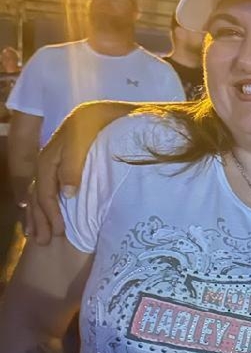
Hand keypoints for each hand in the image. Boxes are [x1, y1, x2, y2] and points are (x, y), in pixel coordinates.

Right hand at [28, 100, 125, 244]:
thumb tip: (67, 194)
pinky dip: (44, 205)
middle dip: (41, 219)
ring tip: (39, 237)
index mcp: (50, 156)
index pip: (45, 190)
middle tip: (45, 242)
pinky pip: (47, 187)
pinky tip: (43, 217)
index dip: (51, 212)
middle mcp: (48, 160)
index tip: (60, 231)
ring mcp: (54, 162)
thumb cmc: (99, 124)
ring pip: (40, 193)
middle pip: (38, 194)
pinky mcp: (63, 164)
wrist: (110, 111)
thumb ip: (74, 165)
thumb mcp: (84, 139)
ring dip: (39, 216)